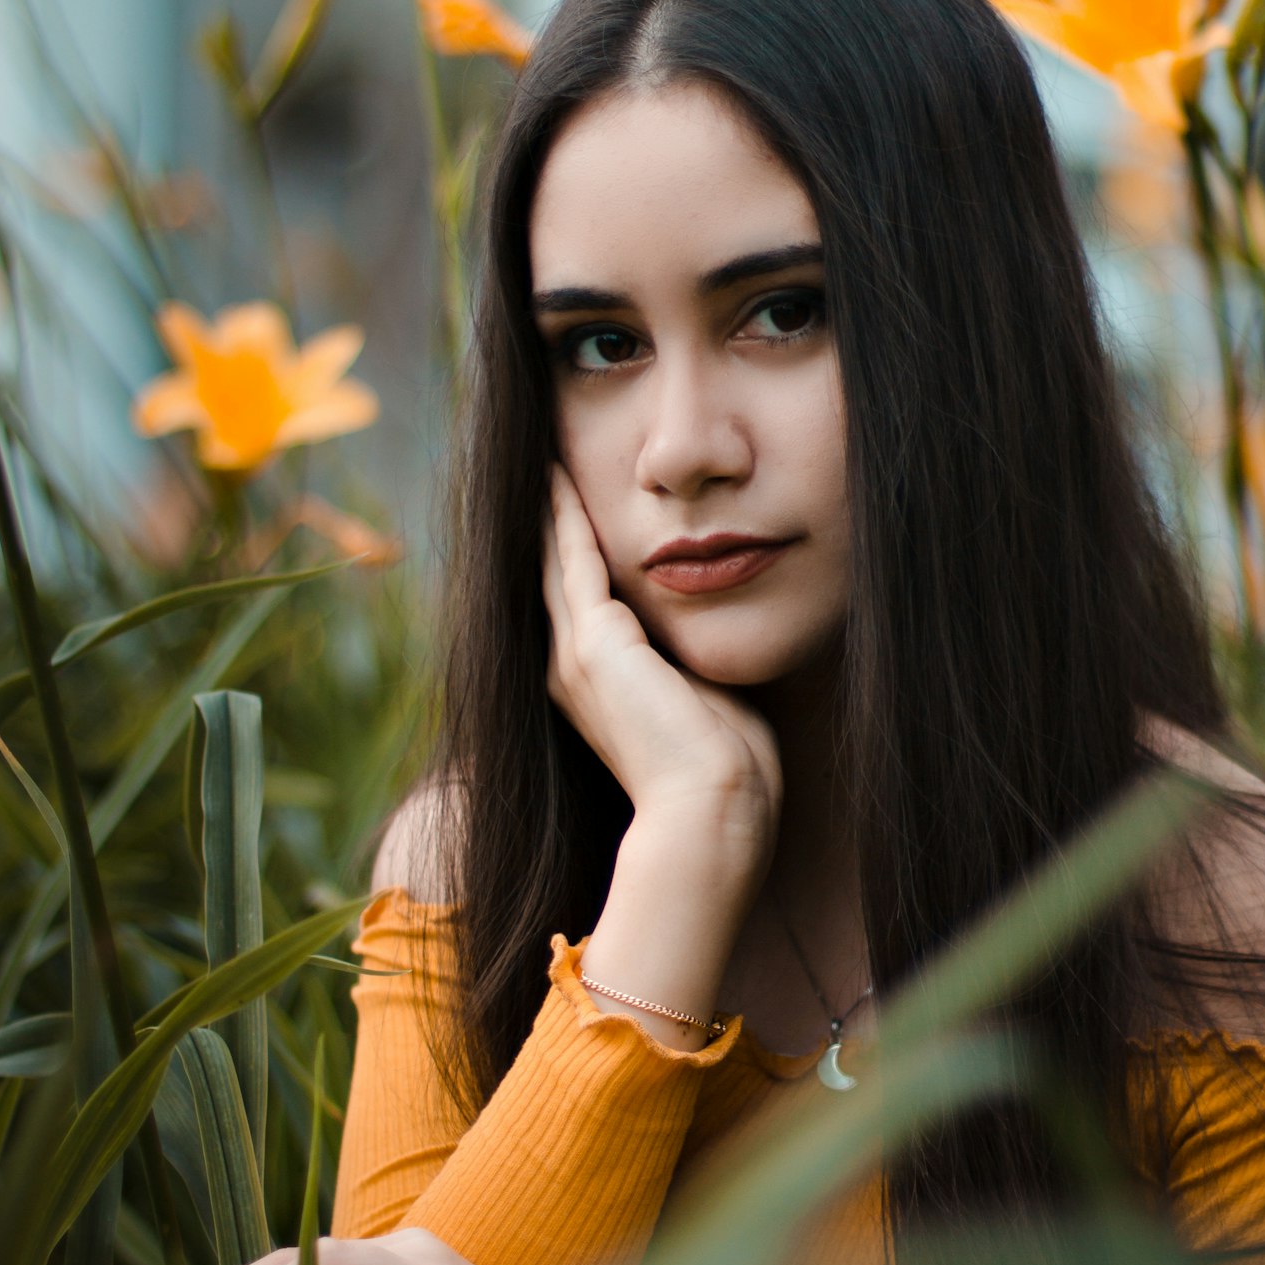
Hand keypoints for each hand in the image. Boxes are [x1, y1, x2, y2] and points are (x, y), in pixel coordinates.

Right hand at [542, 463, 781, 865]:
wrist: (712, 809)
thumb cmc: (725, 768)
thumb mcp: (701, 693)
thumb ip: (690, 657)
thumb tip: (715, 629)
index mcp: (594, 683)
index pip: (576, 598)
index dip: (571, 548)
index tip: (575, 501)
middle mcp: (570, 667)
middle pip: (549, 572)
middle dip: (546, 517)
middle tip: (539, 459)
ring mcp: (575, 656)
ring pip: (553, 560)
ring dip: (547, 506)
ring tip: (541, 455)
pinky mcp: (594, 644)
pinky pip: (573, 560)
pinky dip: (564, 515)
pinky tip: (557, 473)